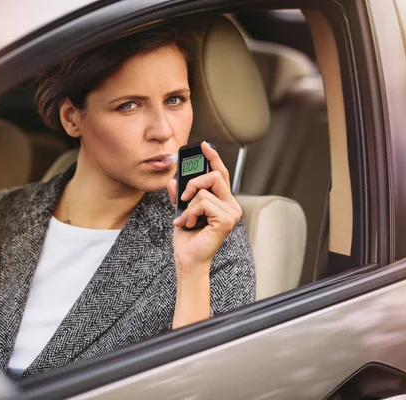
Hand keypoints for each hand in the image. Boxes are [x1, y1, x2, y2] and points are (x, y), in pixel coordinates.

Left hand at [166, 141, 242, 275]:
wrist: (187, 259)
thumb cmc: (187, 238)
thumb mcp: (180, 210)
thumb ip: (179, 194)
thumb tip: (173, 180)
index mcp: (224, 202)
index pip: (221, 174)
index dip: (213, 157)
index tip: (203, 145)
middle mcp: (232, 206)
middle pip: (215, 175)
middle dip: (193, 183)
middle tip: (182, 199)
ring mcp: (232, 213)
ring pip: (204, 191)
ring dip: (188, 205)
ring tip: (185, 219)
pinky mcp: (226, 220)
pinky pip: (202, 202)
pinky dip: (190, 212)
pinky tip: (188, 224)